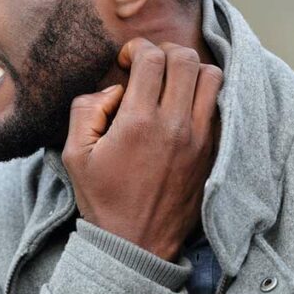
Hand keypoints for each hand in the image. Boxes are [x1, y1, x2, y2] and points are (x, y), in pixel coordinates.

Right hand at [61, 38, 222, 261]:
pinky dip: (205, 94)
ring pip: (212, 77)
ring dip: (191, 69)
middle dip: (165, 52)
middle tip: (150, 64)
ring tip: (172, 80)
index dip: (137, 49)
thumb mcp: (73, 154)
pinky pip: (220, 106)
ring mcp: (199, 138)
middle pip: (186, 59)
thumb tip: (113, 90)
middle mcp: (175, 124)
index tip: (126, 61)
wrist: (136, 244)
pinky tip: (185, 104)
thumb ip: (85, 110)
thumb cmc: (102, 199)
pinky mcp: (212, 152)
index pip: (152, 58)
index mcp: (138, 121)